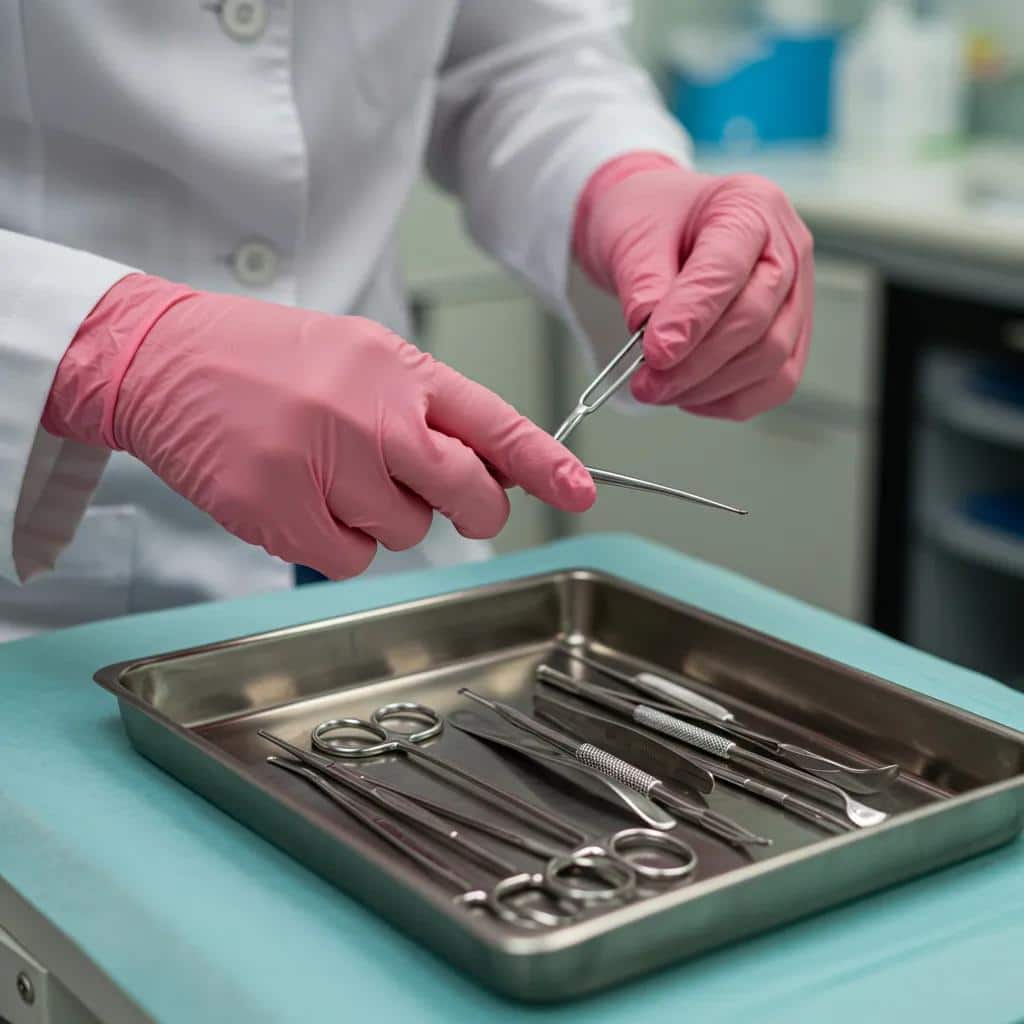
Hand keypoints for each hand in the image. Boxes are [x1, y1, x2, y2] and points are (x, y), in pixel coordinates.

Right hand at [44, 277, 594, 577]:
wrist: (164, 358)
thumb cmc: (267, 359)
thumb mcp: (360, 357)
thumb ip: (428, 408)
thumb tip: (492, 467)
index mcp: (398, 369)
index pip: (494, 424)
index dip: (546, 465)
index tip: (582, 491)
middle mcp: (369, 415)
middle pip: (468, 496)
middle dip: (474, 510)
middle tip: (449, 500)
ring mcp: (324, 464)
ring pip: (407, 533)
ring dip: (383, 517)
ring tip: (331, 471)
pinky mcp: (280, 512)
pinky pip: (351, 558)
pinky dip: (337, 541)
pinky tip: (303, 499)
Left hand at [574, 157, 813, 419]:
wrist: (659, 229)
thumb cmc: (650, 221)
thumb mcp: (631, 238)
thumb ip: (643, 285)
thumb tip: (654, 342)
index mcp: (749, 205)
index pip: (727, 271)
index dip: (691, 318)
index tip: (653, 353)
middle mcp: (787, 246)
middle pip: (755, 320)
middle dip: (696, 362)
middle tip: (646, 384)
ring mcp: (797, 293)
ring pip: (771, 358)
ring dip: (710, 386)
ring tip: (659, 390)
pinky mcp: (792, 334)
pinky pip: (775, 383)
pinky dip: (732, 399)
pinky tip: (691, 396)